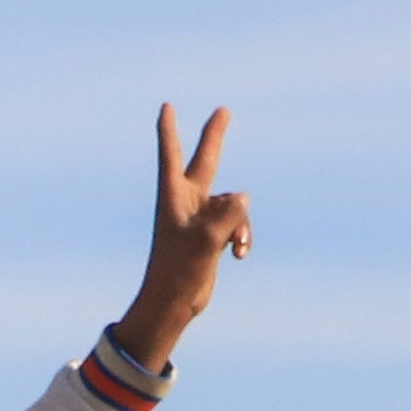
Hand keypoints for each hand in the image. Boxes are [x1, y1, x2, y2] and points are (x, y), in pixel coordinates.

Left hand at [115, 105, 253, 365]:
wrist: (174, 304)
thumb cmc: (179, 272)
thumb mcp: (205, 242)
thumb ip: (227, 215)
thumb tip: (244, 195)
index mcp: (173, 198)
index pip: (171, 156)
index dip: (169, 130)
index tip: (166, 107)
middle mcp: (187, 202)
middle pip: (206, 161)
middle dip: (214, 136)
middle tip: (223, 111)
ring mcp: (202, 217)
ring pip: (234, 203)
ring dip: (241, 224)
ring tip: (234, 247)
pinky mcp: (213, 233)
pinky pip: (238, 223)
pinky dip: (242, 235)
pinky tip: (239, 255)